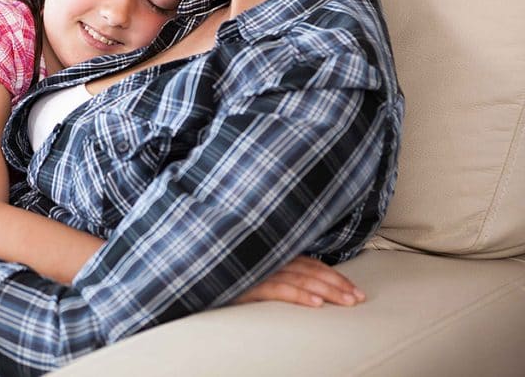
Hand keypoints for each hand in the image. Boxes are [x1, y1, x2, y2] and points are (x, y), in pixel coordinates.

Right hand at [234, 256, 366, 307]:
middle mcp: (270, 258)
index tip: (354, 289)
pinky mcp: (249, 284)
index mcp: (274, 254)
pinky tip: (316, 304)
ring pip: (300, 279)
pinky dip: (299, 296)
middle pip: (311, 271)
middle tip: (358, 298)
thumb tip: (308, 284)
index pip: (311, 264)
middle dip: (337, 284)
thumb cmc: (230, 276)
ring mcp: (260, 270)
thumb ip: (280, 272)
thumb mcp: (257, 271)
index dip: (334, 276)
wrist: (200, 277)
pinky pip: (280, 290)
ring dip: (326, 291)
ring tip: (345, 302)